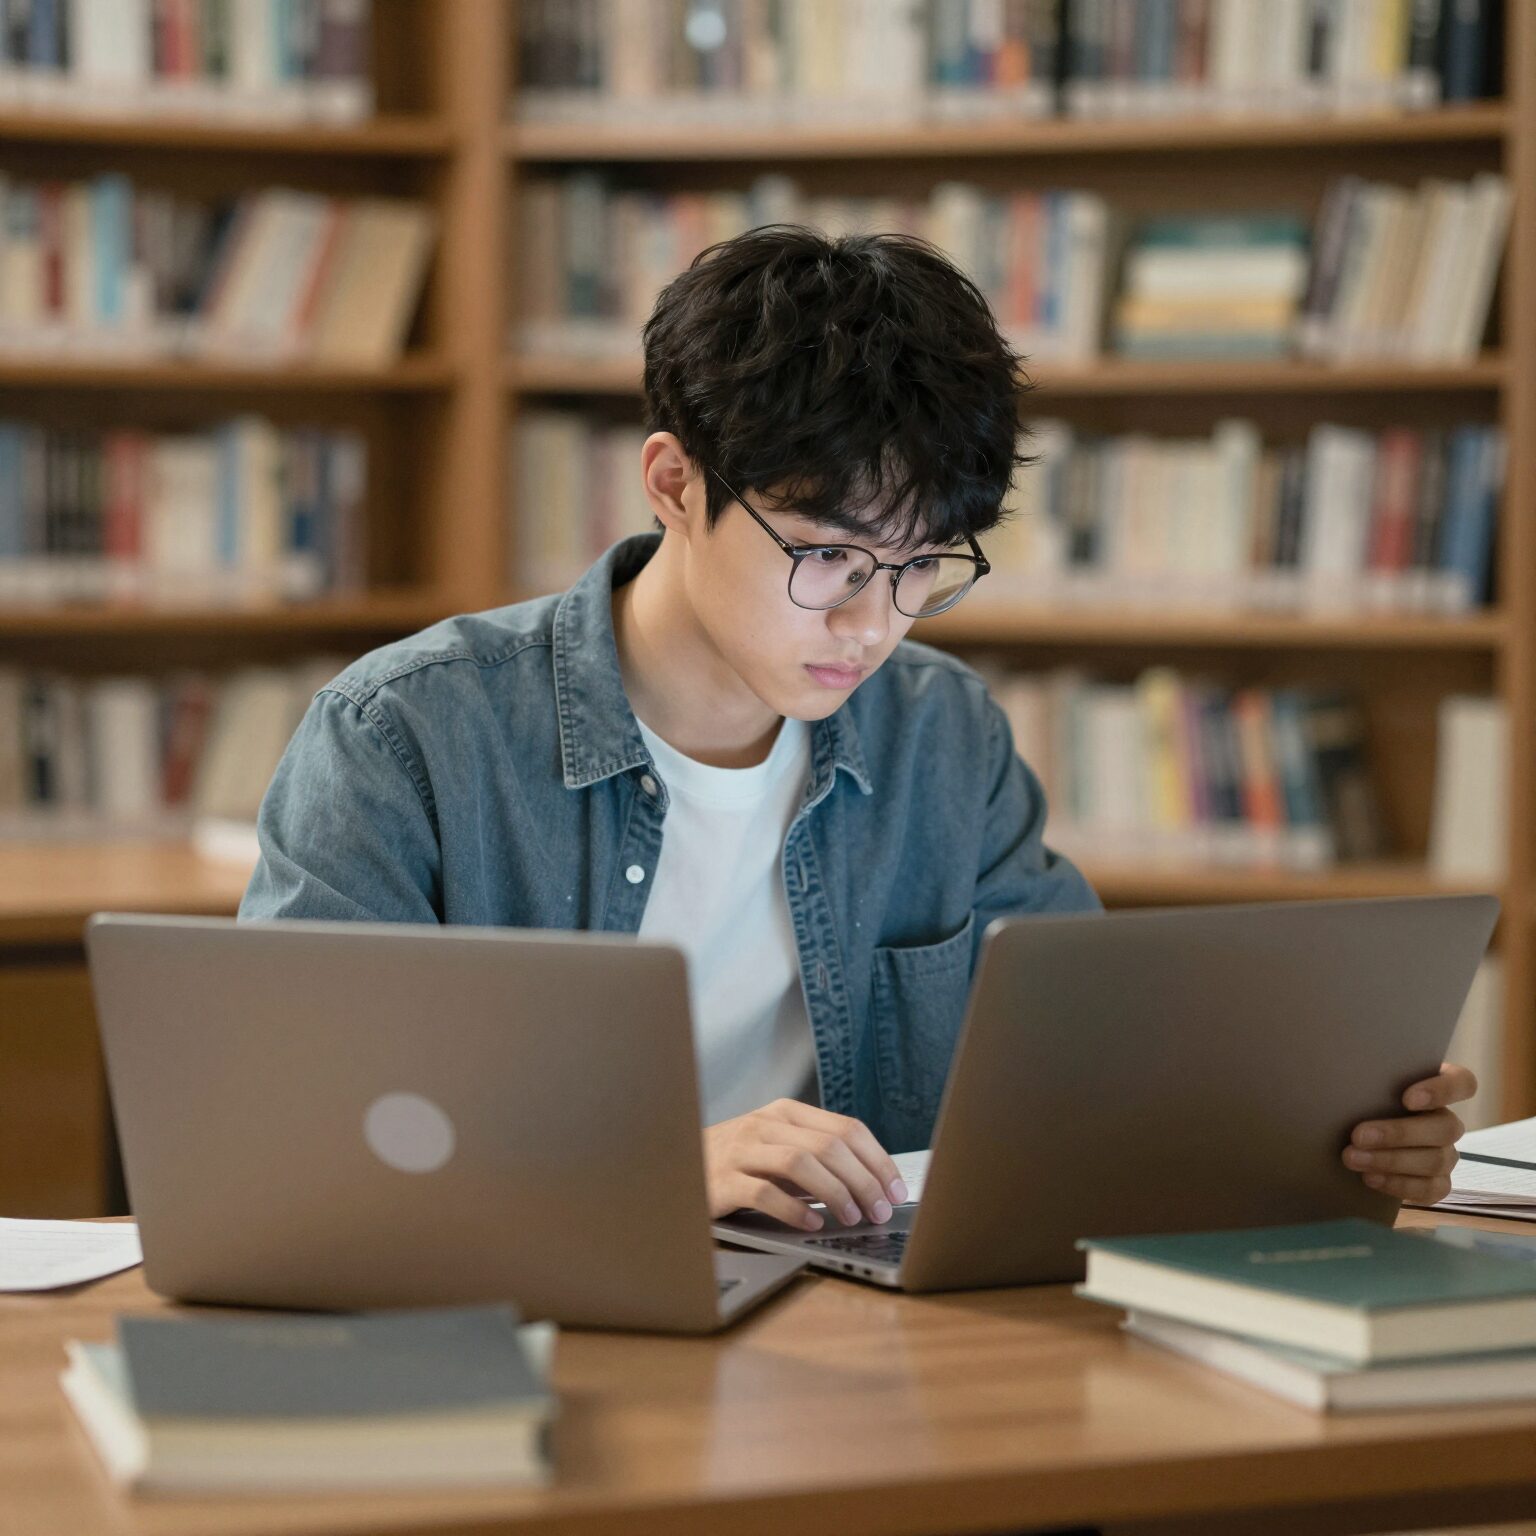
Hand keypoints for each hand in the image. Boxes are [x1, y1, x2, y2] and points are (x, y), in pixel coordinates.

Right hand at [703, 1099, 906, 1230]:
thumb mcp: (776, 1148)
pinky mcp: (722, 1180)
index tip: (897, 1190)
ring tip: (853, 1217)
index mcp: (786, 1113)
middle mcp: (766, 1125)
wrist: (675, 1167)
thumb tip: (870, 1184)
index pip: (846, 1128)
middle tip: (880, 1211)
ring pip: (801, 1163)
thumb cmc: (735, 1163)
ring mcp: (742, 1150)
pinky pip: (764, 1193)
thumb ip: (815, 1156)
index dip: (878, 1160)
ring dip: (835, 1192)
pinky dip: (794, 1210)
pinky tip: (812, 1225)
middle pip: (829, 1146)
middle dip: (864, 1181)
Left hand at [1342, 1062, 1476, 1205]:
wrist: (1353, 1142)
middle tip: (1358, 1135)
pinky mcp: (1437, 1183)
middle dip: (1399, 1133)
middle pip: (1444, 1128)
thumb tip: (1342, 1060)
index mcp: (1436, 1088)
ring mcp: (1446, 1154)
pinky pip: (1430, 1189)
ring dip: (1390, 1160)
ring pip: (1435, 1160)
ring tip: (1352, 1158)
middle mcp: (1446, 1121)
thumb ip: (1367, 1075)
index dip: (1442, 1090)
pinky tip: (1370, 1177)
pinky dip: (1398, 1184)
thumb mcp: (1363, 1084)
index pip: (1462, 1083)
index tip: (1407, 1098)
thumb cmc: (1358, 1101)